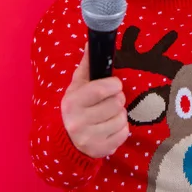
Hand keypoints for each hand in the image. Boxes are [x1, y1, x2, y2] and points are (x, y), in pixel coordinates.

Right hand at [61, 42, 129, 157]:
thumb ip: (86, 65)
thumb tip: (91, 42)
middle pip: (116, 103)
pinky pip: (124, 133)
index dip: (114, 85)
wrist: (67, 140)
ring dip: (120, 114)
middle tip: (110, 101)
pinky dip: (122, 128)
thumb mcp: (77, 86)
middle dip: (118, 99)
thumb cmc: (77, 107)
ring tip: (109, 115)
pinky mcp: (100, 150)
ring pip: (122, 118)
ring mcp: (89, 138)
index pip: (101, 89)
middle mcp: (78, 121)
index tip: (114, 85)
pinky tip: (110, 127)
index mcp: (72, 102)